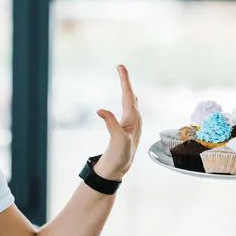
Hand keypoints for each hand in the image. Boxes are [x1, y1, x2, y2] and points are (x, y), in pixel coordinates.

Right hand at [94, 65, 142, 180]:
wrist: (120, 168)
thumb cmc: (121, 155)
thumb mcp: (117, 139)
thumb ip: (111, 123)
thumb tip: (101, 110)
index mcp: (133, 118)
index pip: (128, 95)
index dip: (124, 80)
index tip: (120, 67)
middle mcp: (134, 118)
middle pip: (130, 94)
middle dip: (125, 80)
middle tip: (120, 67)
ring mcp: (131, 122)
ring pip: (131, 100)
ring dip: (127, 88)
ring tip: (123, 77)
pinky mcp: (126, 126)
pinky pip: (128, 106)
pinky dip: (126, 97)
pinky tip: (126, 98)